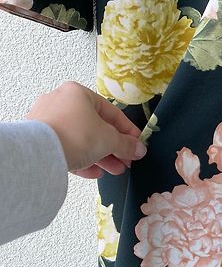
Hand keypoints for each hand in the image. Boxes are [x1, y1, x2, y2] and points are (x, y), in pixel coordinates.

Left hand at [24, 80, 147, 178]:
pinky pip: (64, 148)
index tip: (136, 144)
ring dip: (100, 156)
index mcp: (78, 93)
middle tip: (125, 161)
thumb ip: (126, 144)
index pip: (110, 112)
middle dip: (113, 148)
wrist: (38, 153)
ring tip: (113, 170)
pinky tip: (93, 172)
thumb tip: (138, 149)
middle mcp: (60, 102)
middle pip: (94, 127)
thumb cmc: (75, 135)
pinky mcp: (38, 140)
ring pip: (80, 139)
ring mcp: (46, 121)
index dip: (127, 131)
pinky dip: (80, 159)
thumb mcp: (109, 139)